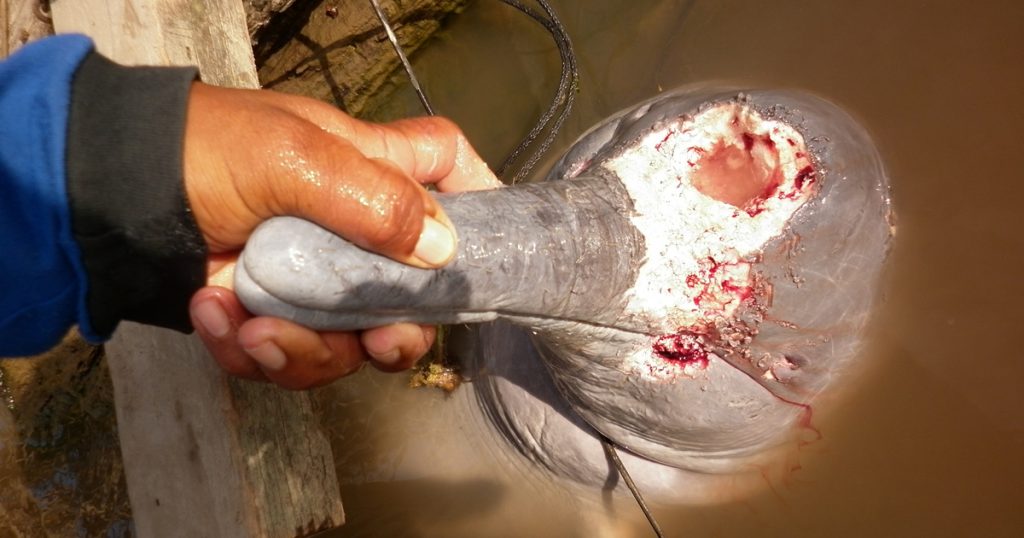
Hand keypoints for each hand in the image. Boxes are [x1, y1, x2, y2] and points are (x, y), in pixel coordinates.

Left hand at [182, 83, 499, 388]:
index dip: (480, 200)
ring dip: (303, 350)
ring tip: (251, 325)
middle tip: (378, 342)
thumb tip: (443, 247)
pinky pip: (286, 358)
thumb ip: (372, 200)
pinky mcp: (271, 314)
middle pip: (416, 295)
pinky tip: (215, 315)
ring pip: (350, 344)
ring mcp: (313, 278)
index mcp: (372, 171)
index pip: (447, 169)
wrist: (109, 195)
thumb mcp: (293, 158)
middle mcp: (354, 230)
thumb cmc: (202, 150)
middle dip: (399, 334)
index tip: (492, 247)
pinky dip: (248, 350)